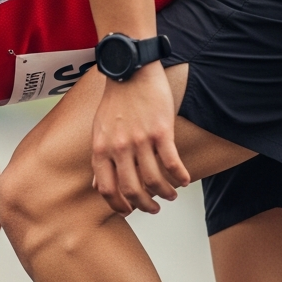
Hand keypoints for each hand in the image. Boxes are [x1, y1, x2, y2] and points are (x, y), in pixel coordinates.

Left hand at [90, 61, 189, 214]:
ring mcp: (140, 140)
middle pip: (132, 189)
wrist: (130, 71)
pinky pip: (172, 162)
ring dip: (164, 193)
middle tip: (153, 208)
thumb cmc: (115, 101)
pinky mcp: (161, 131)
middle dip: (144, 205)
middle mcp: (119, 148)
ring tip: (170, 195)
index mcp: (101, 149)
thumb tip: (96, 185)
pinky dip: (180, 176)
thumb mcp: (98, 132)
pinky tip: (184, 180)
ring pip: (154, 179)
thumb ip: (99, 159)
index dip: (118, 205)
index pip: (107, 188)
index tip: (128, 211)